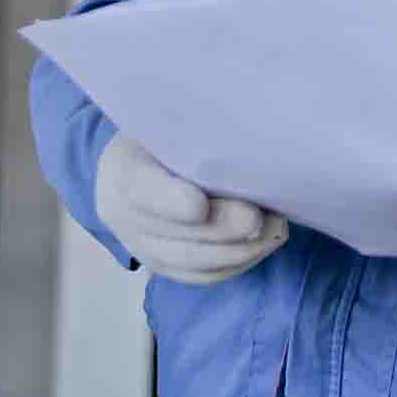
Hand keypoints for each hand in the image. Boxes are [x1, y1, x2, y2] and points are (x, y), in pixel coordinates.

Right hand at [96, 137, 287, 283]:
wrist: (135, 163)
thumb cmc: (165, 132)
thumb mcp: (171, 119)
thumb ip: (198, 130)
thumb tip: (246, 137)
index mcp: (121, 168)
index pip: (140, 189)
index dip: (170, 201)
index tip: (200, 206)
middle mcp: (123, 214)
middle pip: (173, 234)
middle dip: (222, 230)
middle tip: (261, 218)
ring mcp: (142, 245)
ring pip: (191, 261)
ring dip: (239, 251)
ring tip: (275, 230)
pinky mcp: (163, 266)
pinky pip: (202, 276)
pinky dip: (237, 264)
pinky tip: (264, 243)